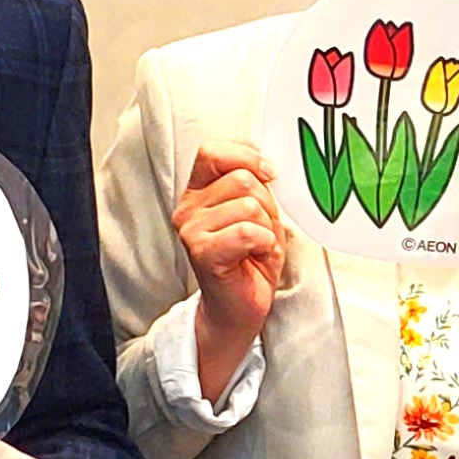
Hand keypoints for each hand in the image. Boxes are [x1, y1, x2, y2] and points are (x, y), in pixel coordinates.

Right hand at [172, 137, 286, 397]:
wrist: (242, 306)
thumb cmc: (251, 258)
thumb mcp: (257, 211)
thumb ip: (254, 184)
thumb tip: (265, 164)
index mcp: (198, 191)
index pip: (213, 152)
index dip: (246, 157)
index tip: (270, 174)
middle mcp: (188, 208)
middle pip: (241, 179)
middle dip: (267, 204)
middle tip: (262, 230)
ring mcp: (191, 230)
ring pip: (249, 205)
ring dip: (266, 228)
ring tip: (257, 247)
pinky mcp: (203, 253)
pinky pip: (248, 232)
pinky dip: (264, 244)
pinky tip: (256, 256)